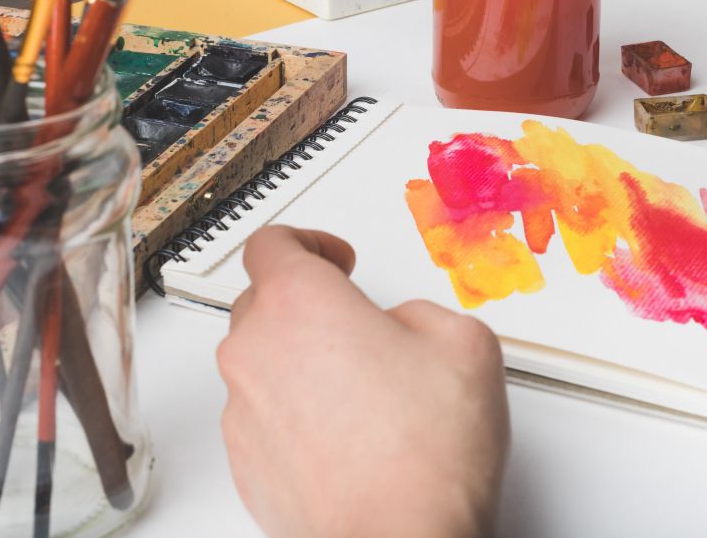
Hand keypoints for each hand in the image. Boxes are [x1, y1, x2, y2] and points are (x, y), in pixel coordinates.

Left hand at [217, 226, 509, 537]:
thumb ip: (420, 311)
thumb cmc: (424, 456)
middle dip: (307, 306)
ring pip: (262, 364)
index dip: (310, 243)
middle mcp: (256, 352)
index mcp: (298, 303)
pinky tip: (347, 437)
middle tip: (357, 326)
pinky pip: (263, 419)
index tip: (335, 259)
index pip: (272, 243)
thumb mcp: (462, 341)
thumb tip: (404, 327)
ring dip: (300, 364)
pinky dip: (294, 416)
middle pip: (262, 302)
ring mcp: (244, 412)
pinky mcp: (246, 464)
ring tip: (362, 393)